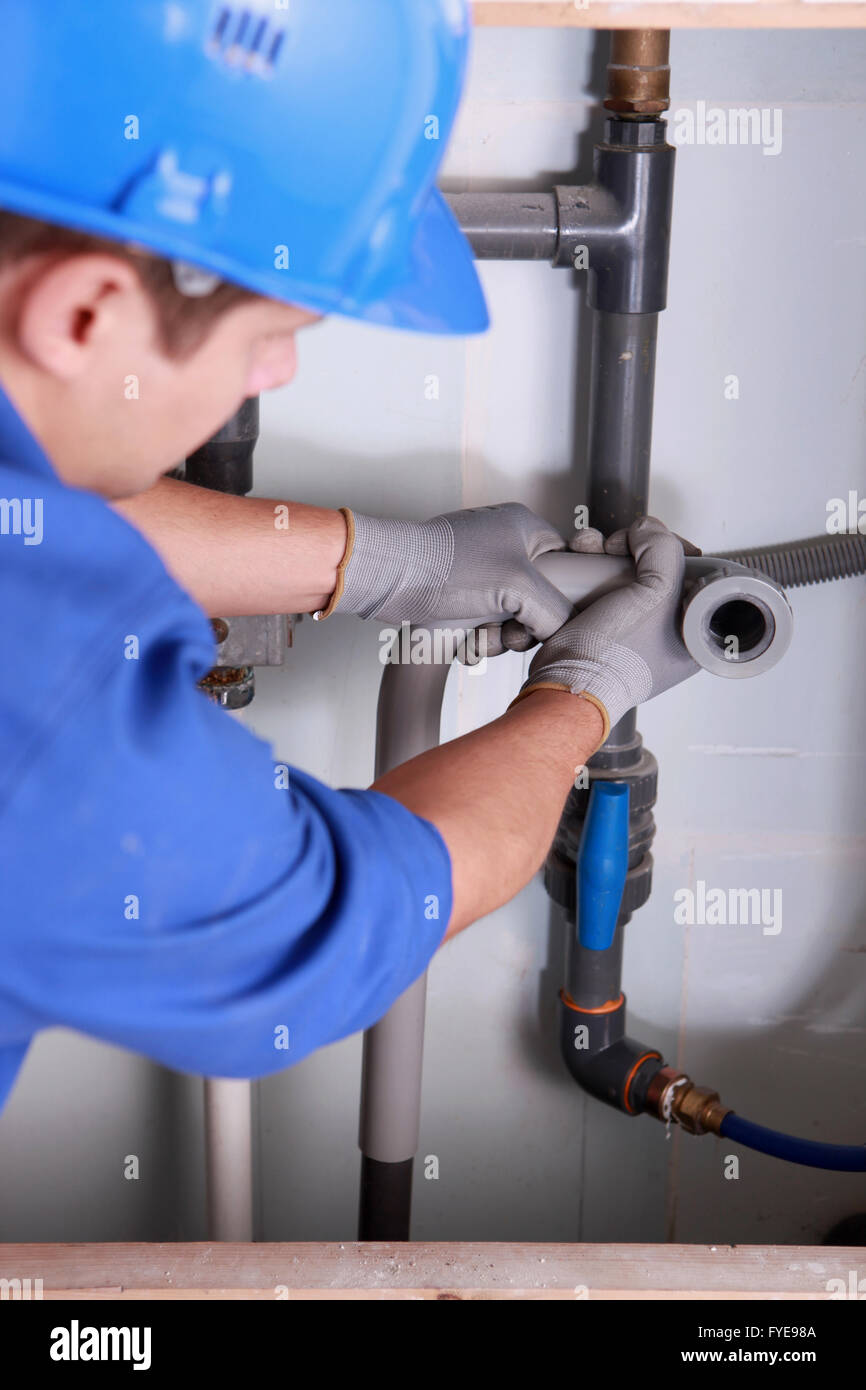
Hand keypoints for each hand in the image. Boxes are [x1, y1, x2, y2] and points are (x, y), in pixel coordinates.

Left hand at [329, 502, 573, 638]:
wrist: (392, 581)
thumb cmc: (447, 567)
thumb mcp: (519, 586)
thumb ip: (555, 609)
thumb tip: (564, 629)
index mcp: (524, 528)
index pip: (566, 562)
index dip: (564, 592)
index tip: (555, 611)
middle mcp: (504, 547)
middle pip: (540, 599)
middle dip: (524, 624)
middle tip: (510, 629)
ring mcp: (482, 573)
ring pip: (513, 619)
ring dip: (499, 637)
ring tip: (479, 634)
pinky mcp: (462, 596)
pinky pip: (487, 626)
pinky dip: (478, 639)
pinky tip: (465, 639)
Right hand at [515, 516, 700, 740]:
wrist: (563, 685)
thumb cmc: (614, 658)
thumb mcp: (656, 592)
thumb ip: (663, 550)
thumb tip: (645, 531)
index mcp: (693, 634)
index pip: (696, 573)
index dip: (673, 548)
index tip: (653, 544)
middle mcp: (664, 632)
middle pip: (655, 568)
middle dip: (630, 546)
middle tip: (615, 546)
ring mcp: (628, 629)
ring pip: (621, 571)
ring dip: (602, 551)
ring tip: (587, 547)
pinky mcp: (596, 625)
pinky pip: (596, 584)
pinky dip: (585, 566)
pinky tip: (575, 557)